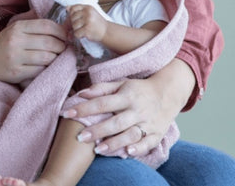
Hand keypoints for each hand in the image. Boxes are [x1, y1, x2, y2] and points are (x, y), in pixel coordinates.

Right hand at [0, 18, 66, 82]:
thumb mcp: (15, 26)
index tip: (66, 35)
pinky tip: (45, 66)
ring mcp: (15, 57)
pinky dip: (46, 69)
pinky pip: (39, 71)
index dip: (61, 31)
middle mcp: (16, 40)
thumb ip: (33, 20)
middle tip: (64, 48)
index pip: (47, 26)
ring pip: (47, 58)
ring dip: (56, 58)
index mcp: (18, 27)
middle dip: (62, 46)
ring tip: (56, 57)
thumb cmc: (4, 43)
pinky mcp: (16, 72)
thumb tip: (59, 17)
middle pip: (49, 42)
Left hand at [64, 59, 194, 156]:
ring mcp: (148, 123)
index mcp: (126, 95)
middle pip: (115, 122)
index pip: (102, 102)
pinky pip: (147, 144)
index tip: (68, 113)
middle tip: (80, 137)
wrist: (168, 93)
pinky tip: (126, 153)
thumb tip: (81, 93)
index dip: (85, 108)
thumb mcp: (121, 83)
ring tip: (97, 149)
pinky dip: (137, 149)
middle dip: (97, 130)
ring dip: (114, 143)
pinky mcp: (157, 134)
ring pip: (130, 135)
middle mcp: (137, 110)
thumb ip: (101, 88)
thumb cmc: (138, 89)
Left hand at [67, 4, 106, 42]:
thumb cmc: (97, 23)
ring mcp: (88, 21)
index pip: (73, 8)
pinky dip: (79, 36)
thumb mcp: (89, 13)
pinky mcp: (87, 29)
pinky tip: (84, 34)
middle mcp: (88, 13)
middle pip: (72, 18)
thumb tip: (67, 7)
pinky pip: (76, 33)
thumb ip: (78, 10)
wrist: (107, 32)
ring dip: (77, 30)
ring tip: (84, 30)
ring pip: (73, 26)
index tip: (76, 19)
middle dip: (74, 24)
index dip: (72, 15)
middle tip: (81, 27)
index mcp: (88, 7)